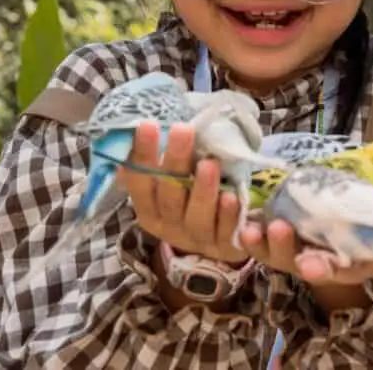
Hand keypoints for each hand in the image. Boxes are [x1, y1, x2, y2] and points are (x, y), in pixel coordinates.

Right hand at [118, 120, 247, 264]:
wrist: (218, 245)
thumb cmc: (190, 204)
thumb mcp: (171, 188)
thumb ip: (160, 167)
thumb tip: (142, 129)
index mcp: (150, 212)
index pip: (140, 183)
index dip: (142, 156)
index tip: (148, 124)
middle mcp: (170, 227)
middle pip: (170, 197)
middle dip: (175, 163)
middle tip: (183, 130)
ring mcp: (197, 239)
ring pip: (197, 217)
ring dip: (202, 190)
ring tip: (209, 164)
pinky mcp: (225, 247)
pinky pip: (226, 232)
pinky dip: (228, 215)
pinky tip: (232, 196)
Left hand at [238, 221, 372, 285]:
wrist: (345, 228)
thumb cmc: (368, 232)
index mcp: (342, 265)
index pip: (331, 270)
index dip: (320, 267)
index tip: (311, 264)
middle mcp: (313, 263)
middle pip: (294, 261)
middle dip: (284, 248)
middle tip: (279, 228)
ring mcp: (290, 252)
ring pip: (270, 253)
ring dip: (260, 240)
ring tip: (254, 223)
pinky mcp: (272, 237)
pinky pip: (255, 238)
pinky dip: (247, 229)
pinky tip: (240, 213)